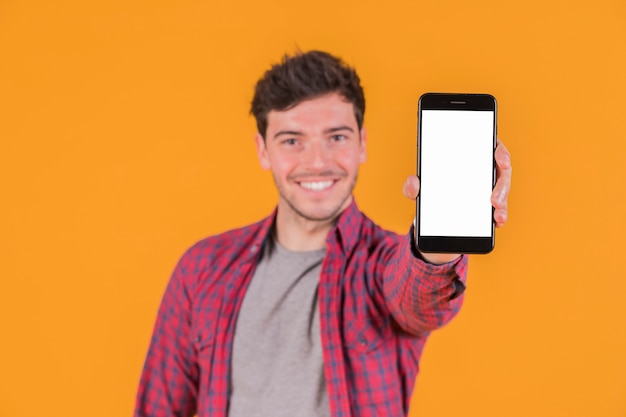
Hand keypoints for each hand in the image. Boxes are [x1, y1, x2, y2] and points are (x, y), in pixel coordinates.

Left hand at [402, 138, 511, 262]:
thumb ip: (413, 186)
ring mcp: (489, 186)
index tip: (501, 161)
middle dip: (502, 185)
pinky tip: (497, 222)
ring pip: (502, 191)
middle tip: (494, 199)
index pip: (491, 147)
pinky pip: (499, 208)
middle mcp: (484, 169)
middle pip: (502, 172)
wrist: (433, 213)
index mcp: (471, 155)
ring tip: (497, 215)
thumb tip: (412, 182)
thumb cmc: (431, 189)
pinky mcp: (491, 204)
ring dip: (503, 203)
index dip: (500, 152)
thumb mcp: (420, 188)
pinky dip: (499, 216)